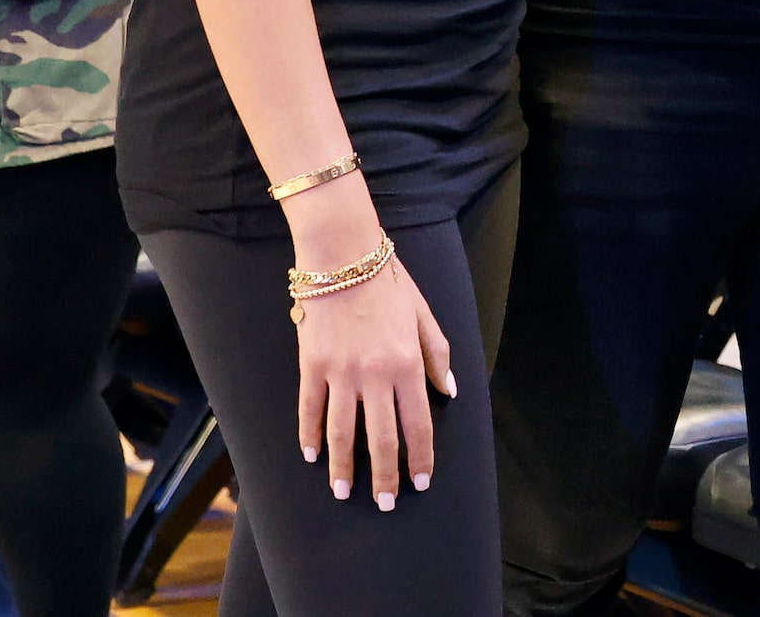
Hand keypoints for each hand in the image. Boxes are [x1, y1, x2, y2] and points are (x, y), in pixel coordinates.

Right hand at [294, 248, 458, 509]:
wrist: (343, 255)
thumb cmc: (388, 282)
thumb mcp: (423, 315)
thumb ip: (437, 356)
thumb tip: (448, 393)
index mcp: (408, 364)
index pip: (418, 425)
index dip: (420, 459)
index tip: (420, 483)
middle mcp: (376, 375)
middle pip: (381, 439)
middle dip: (385, 477)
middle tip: (386, 504)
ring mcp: (340, 373)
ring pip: (343, 433)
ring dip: (344, 467)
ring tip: (344, 492)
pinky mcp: (311, 365)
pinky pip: (310, 409)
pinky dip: (310, 435)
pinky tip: (312, 455)